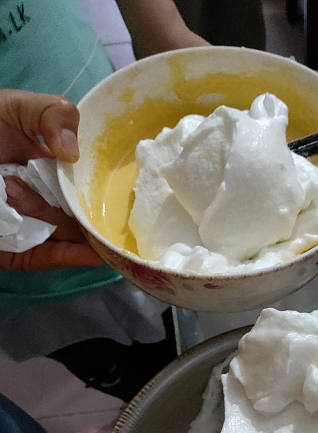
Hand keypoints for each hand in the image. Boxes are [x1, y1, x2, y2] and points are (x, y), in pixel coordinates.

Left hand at [0, 89, 101, 269]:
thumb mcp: (13, 107)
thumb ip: (52, 114)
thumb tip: (74, 153)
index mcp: (46, 169)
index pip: (82, 184)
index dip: (101, 187)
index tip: (122, 188)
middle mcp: (41, 200)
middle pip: (75, 212)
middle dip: (86, 212)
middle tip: (90, 205)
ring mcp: (29, 228)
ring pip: (62, 233)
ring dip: (65, 225)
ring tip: (41, 203)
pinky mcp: (15, 251)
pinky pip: (45, 258)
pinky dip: (69, 257)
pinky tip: (93, 254)